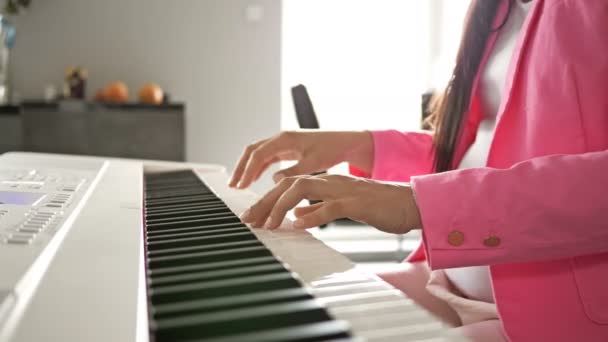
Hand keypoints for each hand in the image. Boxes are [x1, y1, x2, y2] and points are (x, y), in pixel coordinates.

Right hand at [229, 131, 372, 188]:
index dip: (248, 170)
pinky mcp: (287, 148)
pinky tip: (253, 180)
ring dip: (247, 168)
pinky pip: (266, 157)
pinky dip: (257, 168)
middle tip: (233, 186)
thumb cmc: (332, 149)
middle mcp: (281, 138)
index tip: (241, 185)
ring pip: (257, 153)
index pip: (259, 154)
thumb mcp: (313, 163)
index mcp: (285, 139)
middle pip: (252, 151)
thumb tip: (274, 181)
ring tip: (239, 185)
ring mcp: (283, 142)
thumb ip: (293, 172)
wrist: (345, 142)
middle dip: (241, 168)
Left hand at [240, 174, 421, 233]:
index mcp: (327, 182)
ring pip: (305, 190)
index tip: (252, 216)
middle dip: (266, 202)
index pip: (289, 186)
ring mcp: (344, 190)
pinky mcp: (358, 202)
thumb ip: (318, 207)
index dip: (268, 200)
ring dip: (282, 207)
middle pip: (290, 185)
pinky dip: (313, 214)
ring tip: (268, 224)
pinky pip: (332, 206)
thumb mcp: (342, 206)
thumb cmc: (379, 206)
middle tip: (249, 220)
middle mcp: (331, 181)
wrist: (410, 202)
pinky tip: (298, 223)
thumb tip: (296, 214)